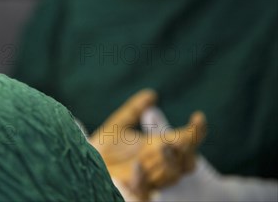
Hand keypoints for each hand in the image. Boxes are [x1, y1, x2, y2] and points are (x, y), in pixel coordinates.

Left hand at [89, 90, 206, 200]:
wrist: (86, 167)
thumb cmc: (104, 148)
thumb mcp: (118, 126)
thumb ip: (133, 110)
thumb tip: (152, 94)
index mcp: (159, 147)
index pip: (187, 142)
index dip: (196, 131)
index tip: (198, 117)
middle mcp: (159, 165)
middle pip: (186, 162)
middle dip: (185, 149)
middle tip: (179, 136)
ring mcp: (150, 180)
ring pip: (171, 175)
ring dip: (168, 161)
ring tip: (163, 145)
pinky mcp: (135, 192)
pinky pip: (144, 191)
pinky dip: (142, 179)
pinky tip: (137, 166)